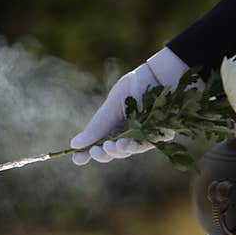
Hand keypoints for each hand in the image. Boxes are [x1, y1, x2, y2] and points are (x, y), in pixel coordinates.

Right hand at [70, 48, 187, 164]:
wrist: (161, 75)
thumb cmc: (136, 86)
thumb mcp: (112, 105)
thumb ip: (97, 126)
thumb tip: (74, 145)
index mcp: (115, 124)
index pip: (100, 143)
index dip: (88, 153)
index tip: (76, 159)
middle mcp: (128, 132)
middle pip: (113, 151)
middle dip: (102, 154)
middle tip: (94, 152)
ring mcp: (143, 135)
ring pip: (127, 151)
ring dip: (116, 151)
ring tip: (108, 147)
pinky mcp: (159, 136)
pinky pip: (144, 146)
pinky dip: (132, 147)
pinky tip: (123, 144)